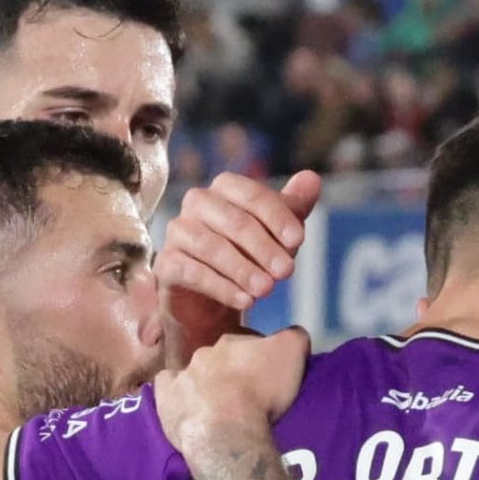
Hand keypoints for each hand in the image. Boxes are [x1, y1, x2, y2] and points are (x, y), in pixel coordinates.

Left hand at [155, 328, 311, 457]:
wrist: (226, 429)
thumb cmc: (262, 391)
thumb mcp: (292, 354)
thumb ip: (294, 337)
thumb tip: (293, 333)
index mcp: (233, 340)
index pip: (249, 342)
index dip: (260, 358)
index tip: (267, 376)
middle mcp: (204, 352)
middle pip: (220, 357)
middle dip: (231, 370)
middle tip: (245, 394)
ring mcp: (182, 375)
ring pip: (194, 373)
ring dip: (205, 384)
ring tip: (219, 408)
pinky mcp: (166, 398)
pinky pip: (167, 388)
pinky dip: (175, 394)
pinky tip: (186, 406)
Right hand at [157, 170, 322, 359]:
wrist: (212, 300)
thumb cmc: (248, 256)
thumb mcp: (276, 234)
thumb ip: (293, 208)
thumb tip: (312, 178)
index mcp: (224, 189)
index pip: (251, 194)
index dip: (277, 216)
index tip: (298, 240)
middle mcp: (197, 203)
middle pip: (233, 220)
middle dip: (263, 247)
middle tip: (287, 272)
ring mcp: (178, 232)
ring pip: (211, 246)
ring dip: (243, 269)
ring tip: (267, 290)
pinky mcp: (167, 264)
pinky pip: (192, 272)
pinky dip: (221, 287)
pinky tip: (245, 301)